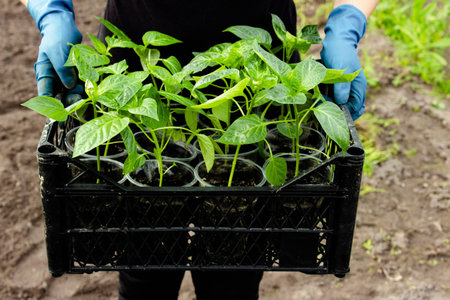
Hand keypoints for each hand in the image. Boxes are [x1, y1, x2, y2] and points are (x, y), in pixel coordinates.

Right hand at [28, 0, 82, 103]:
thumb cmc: (57, 37)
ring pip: (74, 92)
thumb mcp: (57, 52)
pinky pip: (83, 85)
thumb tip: (69, 86)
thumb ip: (62, 69)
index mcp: (45, 75)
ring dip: (82, 95)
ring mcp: (67, 77)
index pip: (46, 95)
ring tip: (88, 93)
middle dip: (72, 100)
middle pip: (62, 96)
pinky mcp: (78, 75)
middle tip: (80, 99)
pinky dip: (89, 87)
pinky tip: (95, 89)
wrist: (65, 26)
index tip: (62, 110)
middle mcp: (56, 79)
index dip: (53, 105)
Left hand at [320, 4, 366, 119]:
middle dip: (339, 111)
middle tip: (325, 109)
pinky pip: (337, 96)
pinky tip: (322, 97)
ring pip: (343, 103)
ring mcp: (348, 86)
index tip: (332, 114)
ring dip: (334, 106)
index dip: (346, 114)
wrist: (337, 39)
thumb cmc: (339, 52)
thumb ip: (342, 87)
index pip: (356, 108)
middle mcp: (355, 88)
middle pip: (350, 108)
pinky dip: (330, 99)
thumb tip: (342, 103)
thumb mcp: (340, 70)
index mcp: (359, 86)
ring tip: (322, 103)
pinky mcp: (340, 84)